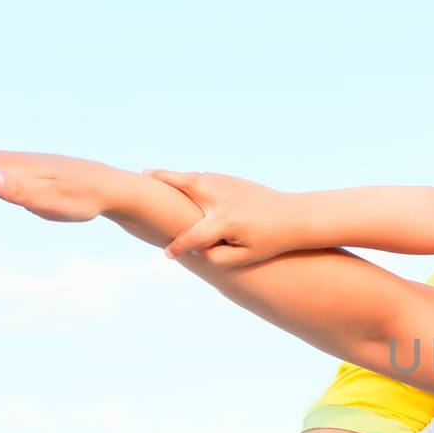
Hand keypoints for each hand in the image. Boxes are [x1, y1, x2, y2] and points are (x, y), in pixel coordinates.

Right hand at [149, 169, 304, 266]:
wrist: (294, 216)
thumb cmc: (270, 241)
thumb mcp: (246, 257)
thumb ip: (218, 257)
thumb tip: (197, 249)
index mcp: (225, 222)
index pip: (191, 235)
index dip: (178, 248)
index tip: (167, 254)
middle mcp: (221, 199)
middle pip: (183, 188)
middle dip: (161, 184)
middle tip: (139, 180)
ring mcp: (226, 185)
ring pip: (192, 178)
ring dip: (171, 177)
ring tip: (149, 175)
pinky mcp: (230, 179)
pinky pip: (203, 176)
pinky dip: (187, 178)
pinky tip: (176, 183)